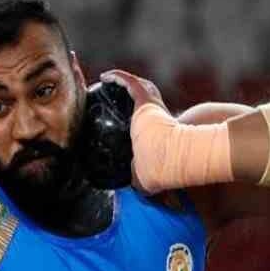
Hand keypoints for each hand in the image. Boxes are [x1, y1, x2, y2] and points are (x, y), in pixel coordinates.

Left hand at [100, 70, 173, 193]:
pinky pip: (129, 83)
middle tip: (115, 94)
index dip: (137, 120)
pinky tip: (103, 77)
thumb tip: (131, 193)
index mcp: (157, 133)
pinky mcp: (145, 100)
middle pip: (142, 100)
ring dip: (124, 82)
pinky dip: (118, 78)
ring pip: (137, 87)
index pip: (146, 123)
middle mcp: (156, 116)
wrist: (166, 159)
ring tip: (107, 81)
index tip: (125, 121)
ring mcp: (152, 106)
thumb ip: (138, 179)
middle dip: (131, 95)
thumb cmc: (158, 170)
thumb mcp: (144, 177)